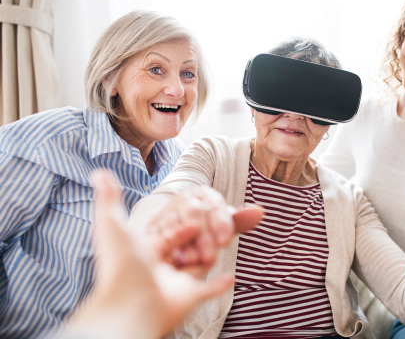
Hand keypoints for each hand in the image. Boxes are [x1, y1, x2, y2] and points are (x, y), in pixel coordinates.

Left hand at [68, 171, 240, 338]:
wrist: (129, 307)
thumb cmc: (120, 266)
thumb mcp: (112, 224)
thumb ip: (108, 197)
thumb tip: (98, 172)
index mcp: (144, 249)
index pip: (169, 230)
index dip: (181, 224)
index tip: (190, 219)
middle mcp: (159, 265)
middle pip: (187, 244)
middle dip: (198, 235)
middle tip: (200, 233)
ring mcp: (175, 282)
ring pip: (199, 262)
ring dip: (208, 252)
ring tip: (211, 249)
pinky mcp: (188, 297)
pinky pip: (208, 290)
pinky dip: (219, 285)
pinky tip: (230, 278)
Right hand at [146, 186, 262, 275]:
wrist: (179, 226)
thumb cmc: (209, 227)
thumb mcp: (224, 224)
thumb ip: (241, 220)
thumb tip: (260, 211)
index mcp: (206, 195)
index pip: (215, 206)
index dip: (220, 223)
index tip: (225, 241)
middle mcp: (186, 199)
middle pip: (195, 214)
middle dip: (202, 236)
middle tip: (209, 257)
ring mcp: (168, 209)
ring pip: (176, 223)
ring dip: (183, 242)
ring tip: (191, 260)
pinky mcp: (154, 224)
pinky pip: (158, 233)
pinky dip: (165, 246)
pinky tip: (172, 259)